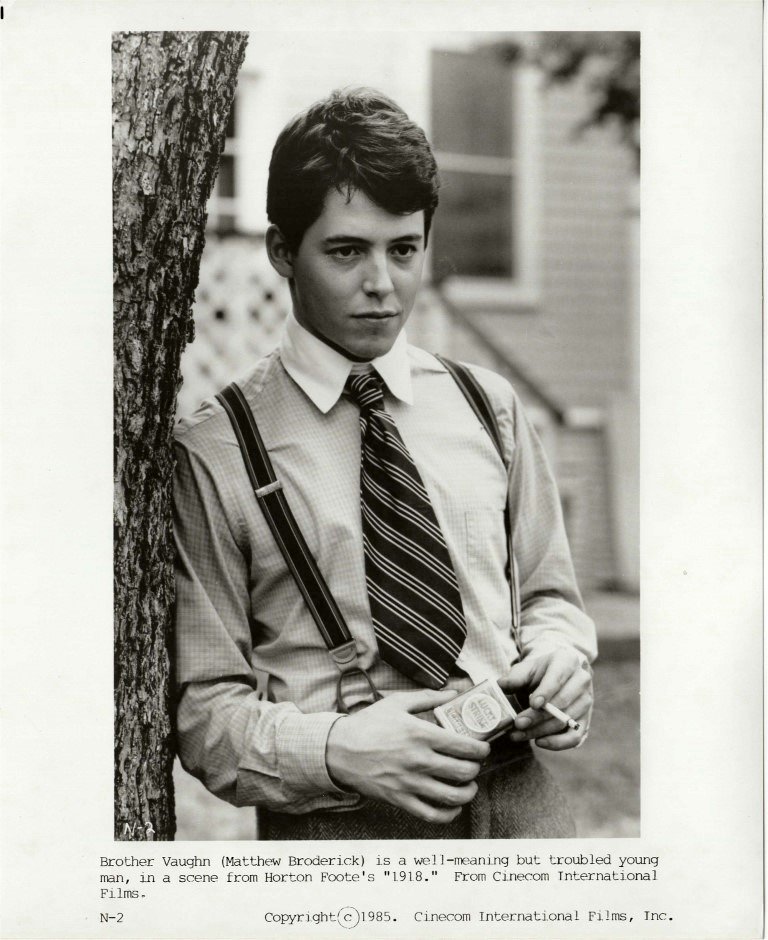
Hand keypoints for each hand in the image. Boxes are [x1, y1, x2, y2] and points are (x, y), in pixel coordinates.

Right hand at [325, 689, 489, 822]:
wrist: (339, 751)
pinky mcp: (400, 800)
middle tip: (475, 765)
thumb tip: (453, 692)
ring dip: (468, 792)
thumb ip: (427, 697)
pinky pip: (431, 814)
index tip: (483, 748)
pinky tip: (453, 806)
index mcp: (420, 734)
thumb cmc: (368, 725)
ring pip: (452, 796)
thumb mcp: (397, 703)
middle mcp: (418, 760)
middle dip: (475, 769)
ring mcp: (409, 783)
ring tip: (469, 786)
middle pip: (463, 771)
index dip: (480, 749)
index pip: (463, 746)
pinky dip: (448, 814)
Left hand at [498, 648, 592, 750]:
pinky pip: (575, 737)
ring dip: (540, 731)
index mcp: (567, 661)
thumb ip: (515, 676)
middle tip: (518, 723)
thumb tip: (502, 685)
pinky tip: (539, 742)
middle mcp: (581, 681)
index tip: (532, 704)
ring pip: (564, 721)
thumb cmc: (539, 673)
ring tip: (518, 734)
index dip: (546, 692)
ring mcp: (586, 701)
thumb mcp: (527, 668)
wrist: (556, 677)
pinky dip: (557, 743)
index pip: (558, 678)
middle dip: (537, 716)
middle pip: (561, 703)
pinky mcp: (585, 720)